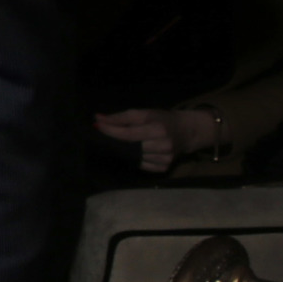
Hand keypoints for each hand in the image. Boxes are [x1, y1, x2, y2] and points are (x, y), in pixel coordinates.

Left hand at [93, 106, 214, 173]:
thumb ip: (121, 117)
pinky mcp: (164, 168)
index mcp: (158, 129)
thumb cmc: (162, 119)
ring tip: (118, 144)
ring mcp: (165, 159)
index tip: (96, 127)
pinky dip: (134, 160)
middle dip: (115, 142)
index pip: (128, 133)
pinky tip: (132, 154)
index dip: (110, 131)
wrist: (186, 131)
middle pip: (130, 148)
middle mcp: (163, 146)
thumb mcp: (144, 113)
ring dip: (123, 152)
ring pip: (134, 158)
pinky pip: (142, 166)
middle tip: (104, 137)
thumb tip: (98, 118)